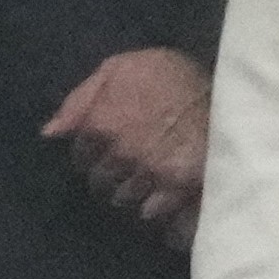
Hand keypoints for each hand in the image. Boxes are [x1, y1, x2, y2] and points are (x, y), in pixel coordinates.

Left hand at [42, 48, 209, 238]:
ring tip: (143, 186)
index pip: (80, 157)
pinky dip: (153, 209)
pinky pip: (153, 211)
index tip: (104, 153)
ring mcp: (147, 174)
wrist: (227, 90)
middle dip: (110, 178)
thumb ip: (82, 98)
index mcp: (100, 125)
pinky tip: (160, 200)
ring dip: (131, 194)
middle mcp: (118, 154)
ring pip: (125, 199)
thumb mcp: (121, 67)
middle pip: (101, 182)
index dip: (92, 155)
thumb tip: (51, 132)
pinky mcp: (176, 187)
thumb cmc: (171, 74)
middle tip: (125, 171)